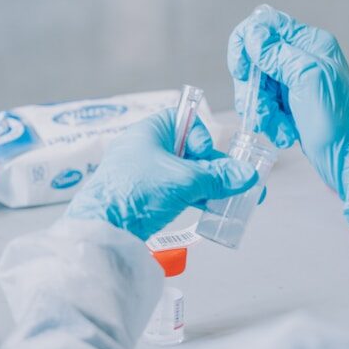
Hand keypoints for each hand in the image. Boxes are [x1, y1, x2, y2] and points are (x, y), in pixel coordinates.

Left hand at [66, 110, 257, 240]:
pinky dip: (193, 197)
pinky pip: (175, 192)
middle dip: (214, 167)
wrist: (103, 228)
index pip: (183, 120)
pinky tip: (212, 209)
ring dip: (208, 185)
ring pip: (184, 174)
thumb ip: (218, 177)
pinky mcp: (143, 197)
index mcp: (148, 132)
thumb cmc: (136, 192)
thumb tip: (246, 175)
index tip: (207, 154)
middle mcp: (144, 149)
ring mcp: (142, 174)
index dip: (201, 135)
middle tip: (237, 181)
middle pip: (189, 150)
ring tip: (234, 199)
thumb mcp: (184, 181)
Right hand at [228, 5, 348, 235]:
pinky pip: (266, 105)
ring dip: (262, 110)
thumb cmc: (338, 123)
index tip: (243, 71)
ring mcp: (296, 82)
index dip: (246, 45)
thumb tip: (253, 34)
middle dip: (253, 88)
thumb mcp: (307, 79)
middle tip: (261, 110)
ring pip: (257, 85)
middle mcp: (302, 58)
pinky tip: (285, 134)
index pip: (265, 24)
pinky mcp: (292, 105)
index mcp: (311, 43)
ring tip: (278, 128)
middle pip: (255, 59)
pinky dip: (270, 121)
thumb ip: (278, 54)